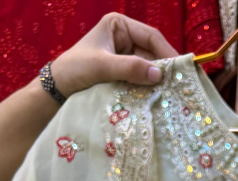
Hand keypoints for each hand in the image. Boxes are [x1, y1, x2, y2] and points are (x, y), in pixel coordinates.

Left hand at [50, 14, 177, 96]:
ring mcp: (124, 56)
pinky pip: (140, 78)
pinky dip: (147, 87)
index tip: (180, 69)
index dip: (166, 52)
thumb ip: (130, 68)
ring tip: (169, 94)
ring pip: (147, 68)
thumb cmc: (75, 69)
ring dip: (156, 81)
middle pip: (152, 53)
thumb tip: (159, 74)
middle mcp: (124, 38)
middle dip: (162, 69)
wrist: (57, 89)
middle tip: (178, 86)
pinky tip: (156, 97)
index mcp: (119, 26)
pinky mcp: (122, 73)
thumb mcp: (102, 66)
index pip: (150, 37)